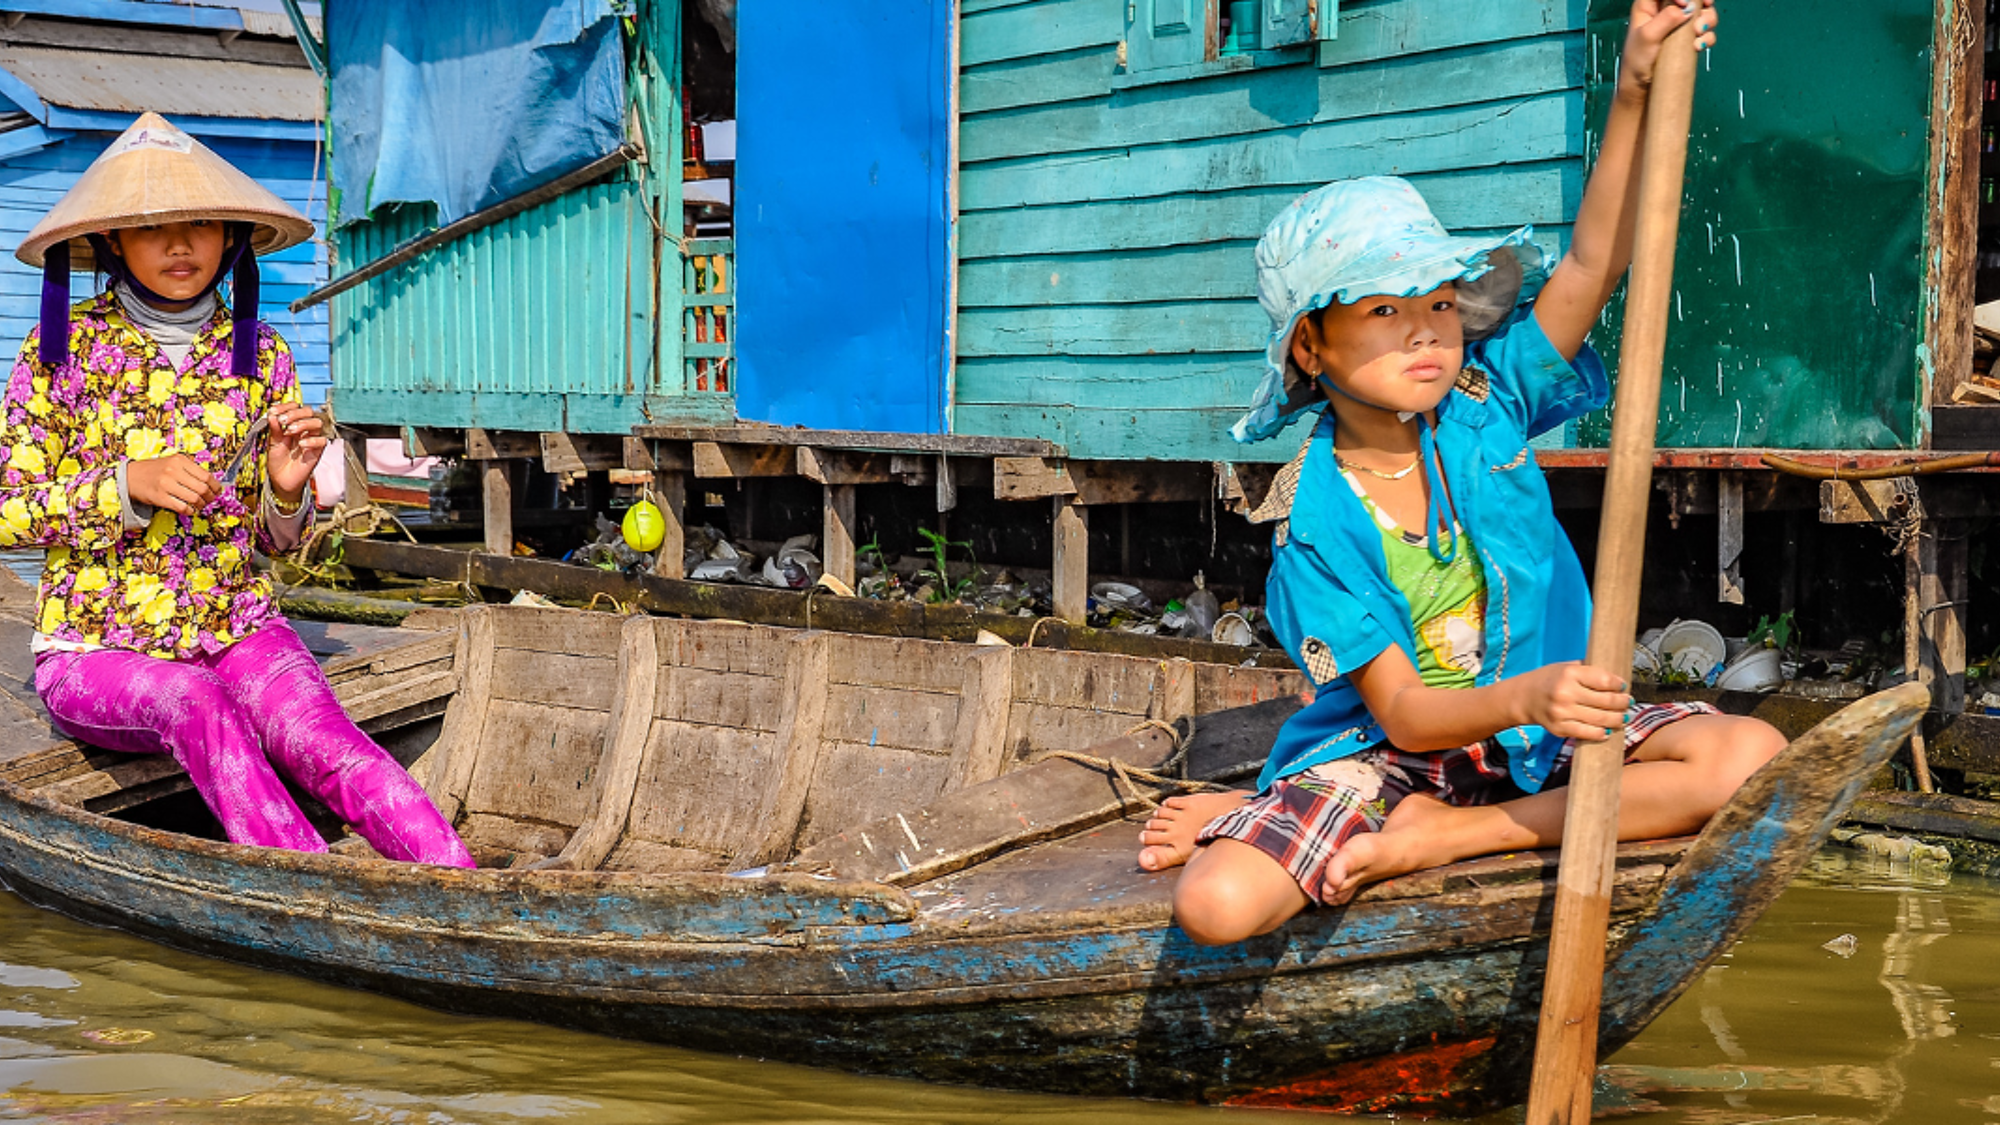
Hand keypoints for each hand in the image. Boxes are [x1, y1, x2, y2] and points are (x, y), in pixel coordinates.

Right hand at [128, 453, 219, 515]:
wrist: (130, 477)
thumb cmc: (154, 471)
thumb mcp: (172, 462)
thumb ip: (190, 470)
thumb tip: (211, 483)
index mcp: (180, 460)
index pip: (206, 475)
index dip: (215, 486)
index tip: (217, 491)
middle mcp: (173, 471)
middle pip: (203, 488)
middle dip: (210, 497)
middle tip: (210, 500)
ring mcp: (166, 484)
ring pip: (194, 499)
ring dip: (201, 505)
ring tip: (200, 505)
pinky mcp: (160, 497)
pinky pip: (182, 507)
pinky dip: (190, 511)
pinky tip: (189, 510)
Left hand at [264, 403, 326, 501]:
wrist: (281, 480)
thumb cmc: (278, 461)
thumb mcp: (272, 442)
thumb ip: (274, 428)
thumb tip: (272, 414)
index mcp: (292, 424)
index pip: (295, 407)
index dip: (286, 406)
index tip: (274, 411)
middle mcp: (304, 430)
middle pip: (308, 412)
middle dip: (295, 413)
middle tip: (283, 420)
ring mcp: (311, 439)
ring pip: (317, 423)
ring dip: (303, 424)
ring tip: (290, 431)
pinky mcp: (317, 451)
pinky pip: (322, 441)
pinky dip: (312, 440)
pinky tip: (301, 444)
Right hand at [1512, 662, 1632, 743]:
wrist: (1523, 698)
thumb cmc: (1549, 679)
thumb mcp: (1566, 666)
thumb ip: (1588, 670)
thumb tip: (1617, 680)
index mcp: (1569, 674)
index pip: (1604, 680)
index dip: (1618, 684)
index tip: (1623, 686)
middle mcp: (1566, 693)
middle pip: (1606, 701)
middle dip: (1622, 703)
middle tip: (1628, 702)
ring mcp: (1562, 713)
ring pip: (1601, 719)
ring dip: (1617, 719)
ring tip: (1624, 717)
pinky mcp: (1559, 728)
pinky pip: (1587, 733)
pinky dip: (1601, 733)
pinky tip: (1608, 730)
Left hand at [1619, 0, 1716, 92]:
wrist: (1641, 89)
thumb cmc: (1637, 61)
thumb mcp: (1648, 37)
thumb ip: (1667, 18)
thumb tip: (1688, 7)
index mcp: (1648, 5)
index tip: (1683, 2)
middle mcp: (1664, 12)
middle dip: (1702, 1)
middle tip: (1707, 5)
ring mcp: (1677, 25)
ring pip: (1702, 12)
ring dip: (1707, 19)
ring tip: (1698, 32)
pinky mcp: (1686, 39)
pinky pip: (1704, 31)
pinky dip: (1706, 36)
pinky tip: (1698, 46)